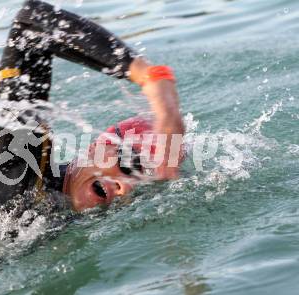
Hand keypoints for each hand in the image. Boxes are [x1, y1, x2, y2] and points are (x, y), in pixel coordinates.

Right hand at [129, 58, 184, 179]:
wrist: (159, 82)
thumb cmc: (159, 101)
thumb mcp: (161, 118)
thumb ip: (160, 131)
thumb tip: (154, 143)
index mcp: (179, 128)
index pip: (177, 148)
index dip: (174, 162)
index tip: (171, 176)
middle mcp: (179, 124)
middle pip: (175, 147)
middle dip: (171, 164)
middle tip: (168, 178)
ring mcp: (173, 118)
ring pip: (169, 141)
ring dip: (165, 156)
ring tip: (162, 168)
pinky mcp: (166, 111)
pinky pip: (162, 129)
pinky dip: (160, 141)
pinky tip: (158, 150)